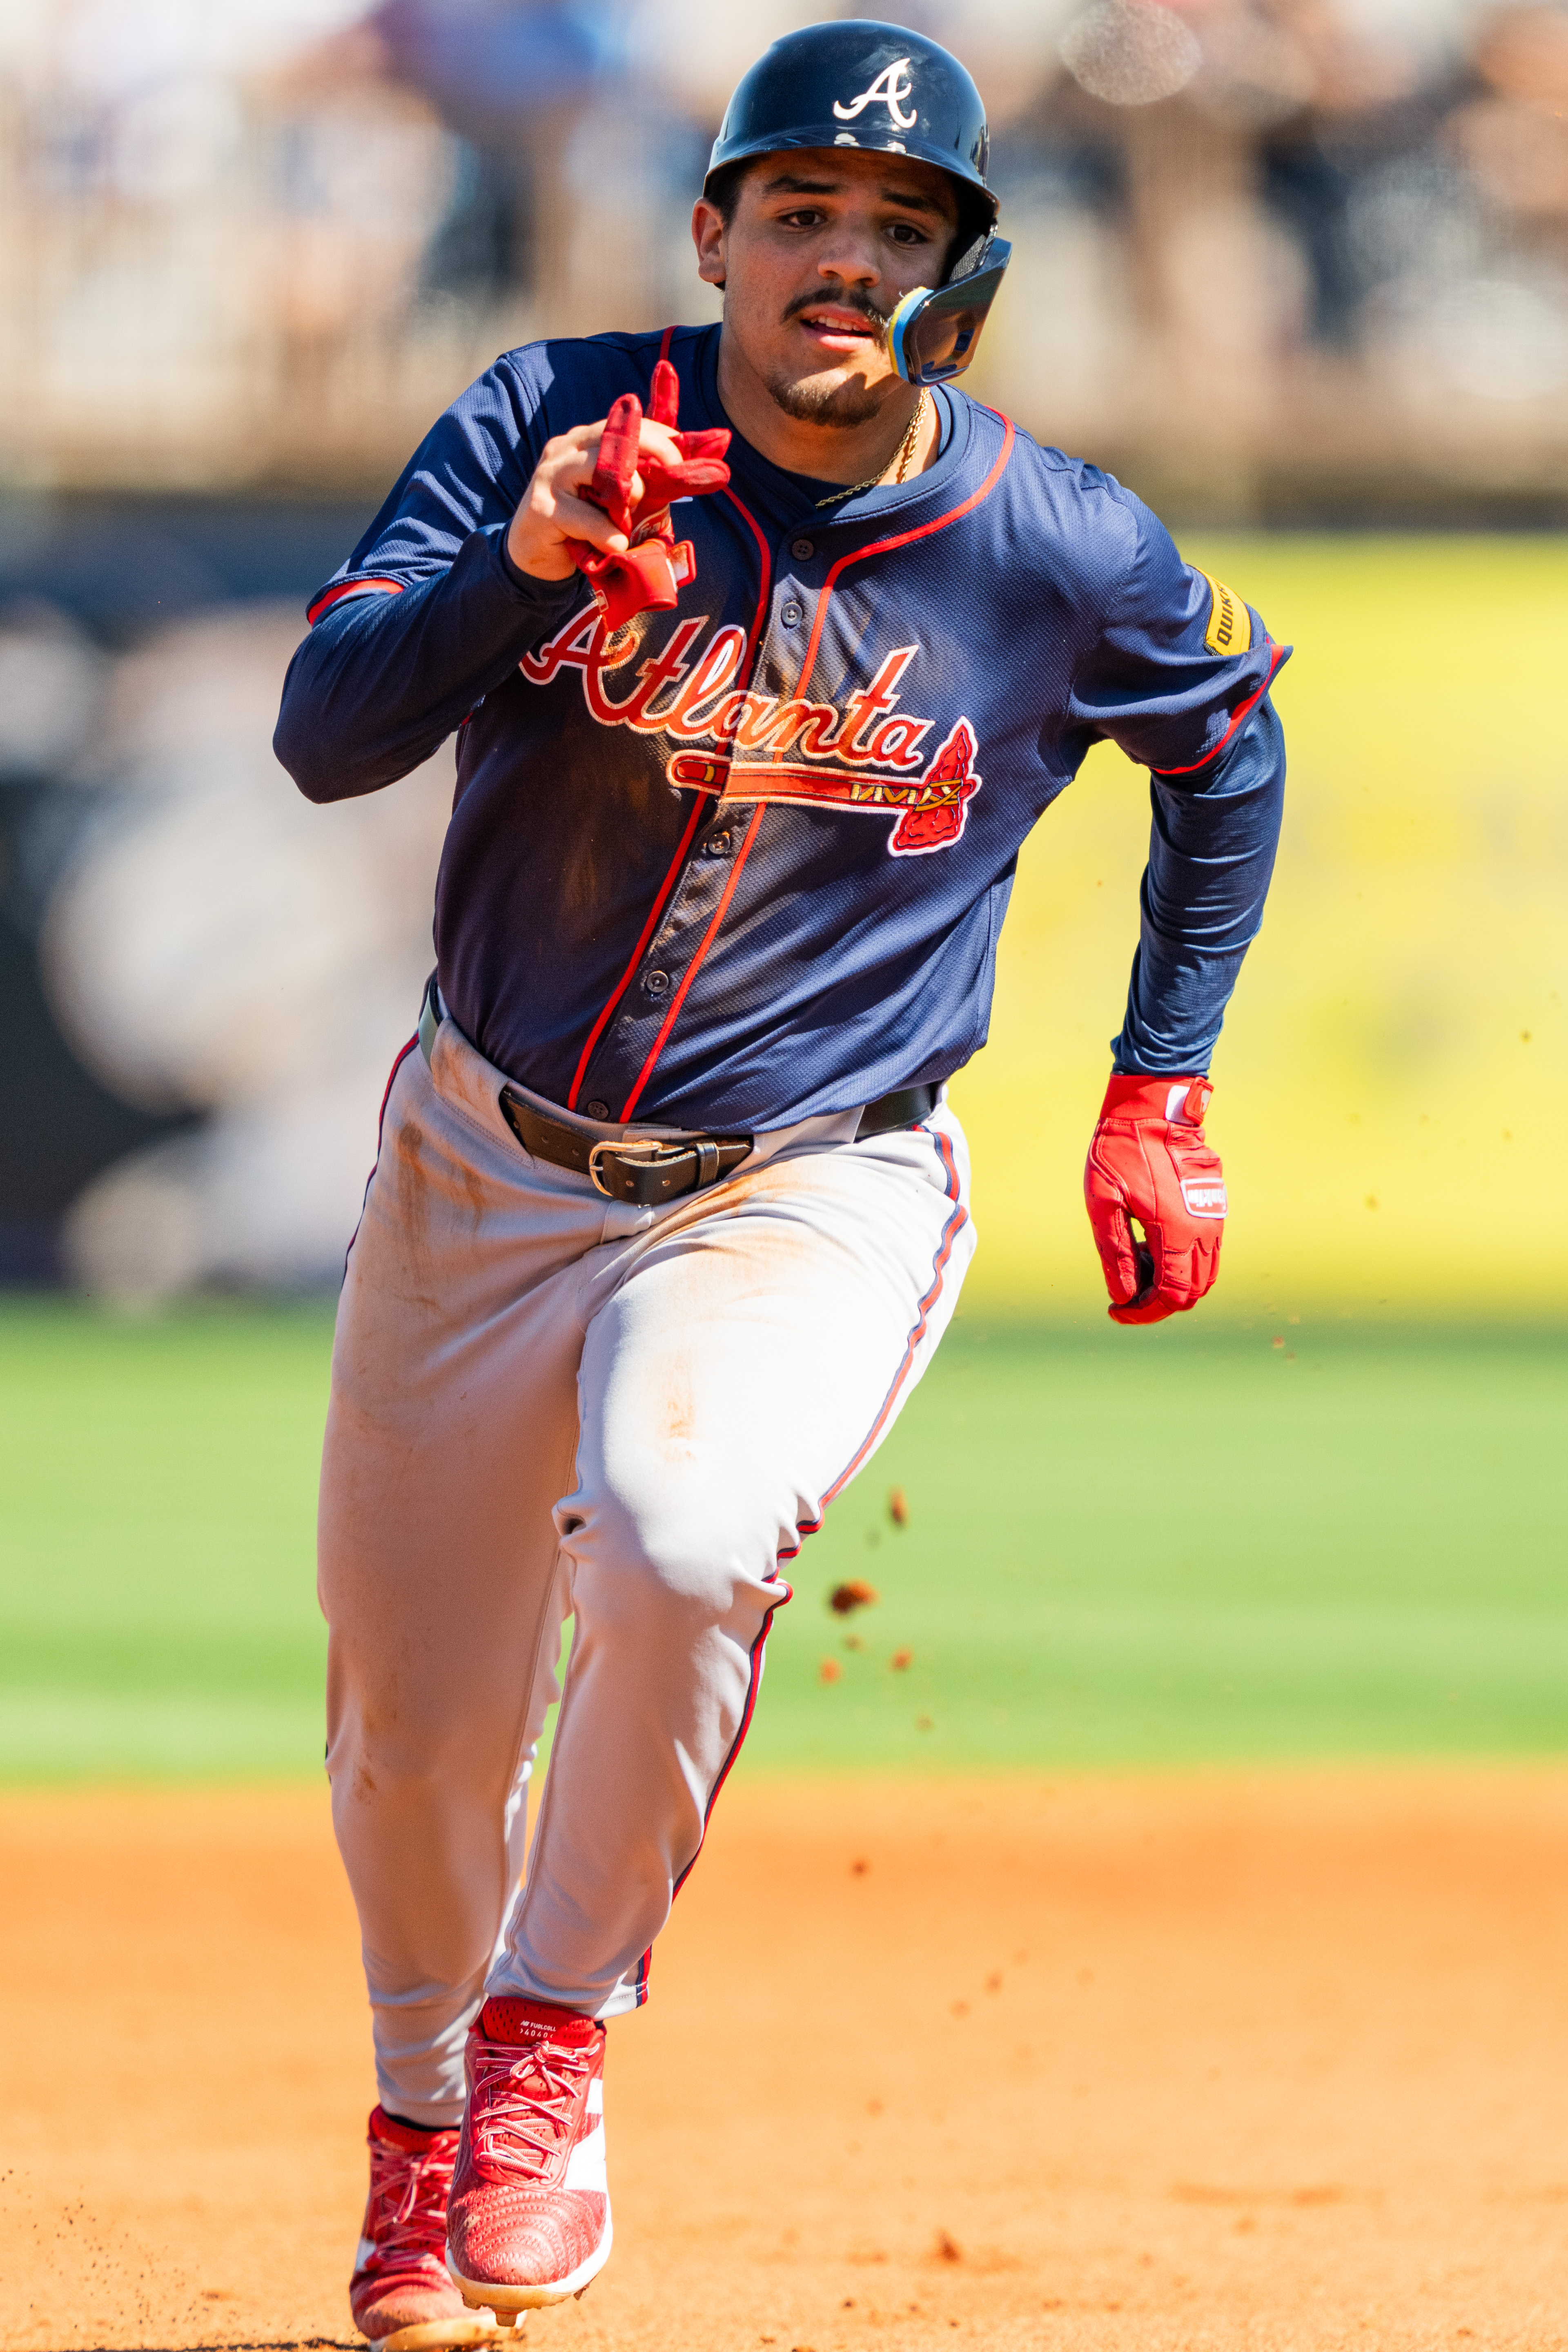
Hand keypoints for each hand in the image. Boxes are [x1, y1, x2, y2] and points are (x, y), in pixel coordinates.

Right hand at [506, 363, 730, 630]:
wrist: (534, 556)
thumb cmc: (584, 525)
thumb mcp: (621, 499)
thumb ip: (651, 482)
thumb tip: (702, 468)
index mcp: (588, 438)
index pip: (632, 423)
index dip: (666, 437)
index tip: (687, 458)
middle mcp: (568, 447)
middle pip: (622, 435)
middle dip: (658, 453)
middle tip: (676, 476)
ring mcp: (552, 474)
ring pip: (605, 470)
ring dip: (631, 496)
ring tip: (629, 521)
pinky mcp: (543, 508)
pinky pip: (586, 518)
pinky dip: (607, 535)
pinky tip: (614, 546)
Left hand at [1083, 1074, 1226, 1324]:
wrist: (1154, 1107)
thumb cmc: (1121, 1151)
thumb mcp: (1104, 1202)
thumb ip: (1116, 1252)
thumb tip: (1125, 1296)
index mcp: (1177, 1230)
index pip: (1171, 1295)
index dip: (1145, 1313)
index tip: (1117, 1310)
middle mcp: (1204, 1228)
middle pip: (1192, 1292)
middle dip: (1159, 1302)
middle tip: (1125, 1291)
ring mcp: (1215, 1216)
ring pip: (1205, 1274)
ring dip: (1173, 1283)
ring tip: (1137, 1264)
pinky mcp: (1216, 1205)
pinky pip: (1208, 1251)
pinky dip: (1183, 1262)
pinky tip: (1153, 1244)